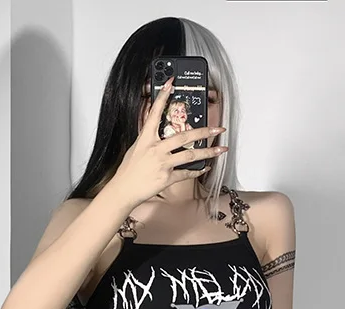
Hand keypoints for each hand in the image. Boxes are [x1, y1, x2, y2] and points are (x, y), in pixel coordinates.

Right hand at [108, 76, 228, 207]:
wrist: (123, 190)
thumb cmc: (128, 170)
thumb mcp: (136, 147)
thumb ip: (147, 135)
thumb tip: (152, 122)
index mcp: (146, 138)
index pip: (155, 112)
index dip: (162, 96)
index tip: (171, 82)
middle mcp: (156, 149)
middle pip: (184, 136)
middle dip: (204, 131)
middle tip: (218, 128)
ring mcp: (162, 163)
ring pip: (190, 155)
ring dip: (208, 152)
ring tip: (220, 149)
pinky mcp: (166, 178)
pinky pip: (186, 173)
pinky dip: (197, 171)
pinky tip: (206, 167)